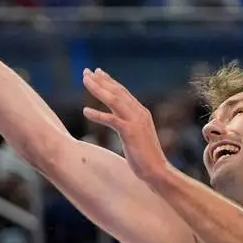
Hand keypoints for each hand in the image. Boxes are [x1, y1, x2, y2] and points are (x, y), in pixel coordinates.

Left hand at [81, 68, 169, 182]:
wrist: (157, 171)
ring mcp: (135, 121)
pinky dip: (98, 115)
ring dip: (98, 89)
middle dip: (100, 80)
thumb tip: (119, 121)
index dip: (109, 81)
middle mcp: (139, 113)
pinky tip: (85, 111)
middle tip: (86, 72)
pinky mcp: (130, 132)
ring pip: (114, 100)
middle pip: (117, 91)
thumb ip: (129, 124)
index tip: (97, 72)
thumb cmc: (145, 157)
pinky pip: (111, 120)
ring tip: (84, 81)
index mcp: (141, 112)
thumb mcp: (136, 135)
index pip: (123, 92)